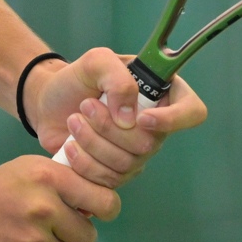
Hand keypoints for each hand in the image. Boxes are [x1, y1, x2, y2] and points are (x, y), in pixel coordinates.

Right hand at [0, 155, 118, 241]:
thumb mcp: (25, 171)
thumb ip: (62, 183)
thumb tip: (96, 208)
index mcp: (47, 179)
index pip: (105, 202)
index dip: (103, 210)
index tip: (94, 213)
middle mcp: (43, 209)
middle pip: (87, 237)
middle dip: (71, 235)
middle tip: (44, 228)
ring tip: (19, 239)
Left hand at [27, 48, 207, 189]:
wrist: (48, 103)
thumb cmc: (77, 79)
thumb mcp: (96, 61)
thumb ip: (117, 77)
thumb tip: (131, 119)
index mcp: (162, 95)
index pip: (192, 112)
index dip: (174, 120)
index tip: (142, 118)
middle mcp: (156, 128)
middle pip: (149, 144)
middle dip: (109, 126)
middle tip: (85, 105)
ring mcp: (137, 153)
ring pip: (126, 163)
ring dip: (92, 141)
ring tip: (73, 119)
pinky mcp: (115, 172)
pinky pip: (108, 180)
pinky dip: (84, 162)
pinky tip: (70, 145)